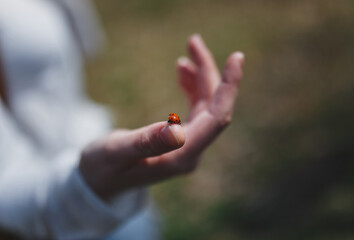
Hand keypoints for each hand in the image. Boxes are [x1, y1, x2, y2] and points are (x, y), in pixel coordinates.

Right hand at [79, 34, 243, 199]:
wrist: (99, 182)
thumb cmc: (102, 169)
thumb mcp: (116, 152)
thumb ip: (144, 142)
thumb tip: (174, 128)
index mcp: (180, 157)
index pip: (216, 119)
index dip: (228, 88)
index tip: (236, 58)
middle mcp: (189, 153)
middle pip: (213, 108)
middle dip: (209, 73)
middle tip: (193, 42)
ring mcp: (187, 146)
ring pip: (205, 107)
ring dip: (200, 78)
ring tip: (187, 53)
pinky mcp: (180, 140)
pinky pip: (195, 110)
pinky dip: (191, 88)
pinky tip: (183, 72)